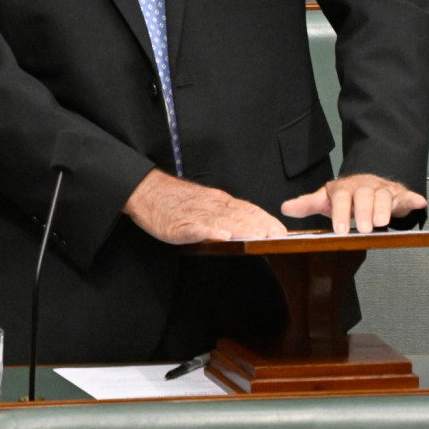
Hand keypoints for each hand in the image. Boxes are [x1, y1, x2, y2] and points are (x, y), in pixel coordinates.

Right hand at [123, 170, 287, 242]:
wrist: (146, 191)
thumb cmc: (176, 200)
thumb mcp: (205, 202)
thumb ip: (225, 212)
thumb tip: (249, 223)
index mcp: (219, 200)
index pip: (247, 208)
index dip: (265, 218)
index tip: (282, 230)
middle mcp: (211, 205)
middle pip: (239, 215)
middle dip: (259, 225)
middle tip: (277, 235)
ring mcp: (196, 215)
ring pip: (223, 221)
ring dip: (242, 229)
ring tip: (258, 236)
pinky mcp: (179, 225)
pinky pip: (197, 229)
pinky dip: (211, 232)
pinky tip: (223, 237)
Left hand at [280, 173, 425, 232]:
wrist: (366, 182)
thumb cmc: (345, 195)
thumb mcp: (325, 199)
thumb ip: (307, 204)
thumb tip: (284, 208)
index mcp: (345, 188)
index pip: (342, 199)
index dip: (341, 213)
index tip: (340, 229)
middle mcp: (365, 187)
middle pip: (365, 196)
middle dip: (365, 211)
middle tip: (366, 228)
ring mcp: (383, 189)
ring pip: (385, 196)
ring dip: (385, 208)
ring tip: (382, 222)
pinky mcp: (400, 195)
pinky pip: (408, 196)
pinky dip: (414, 199)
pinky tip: (419, 202)